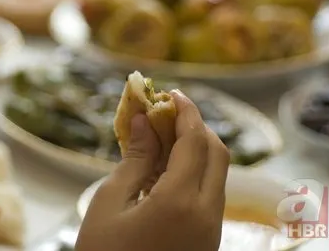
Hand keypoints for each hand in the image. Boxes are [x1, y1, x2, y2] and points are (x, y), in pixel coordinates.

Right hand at [75, 91, 228, 250]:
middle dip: (196, 126)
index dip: (185, 111)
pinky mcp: (208, 242)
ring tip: (162, 138)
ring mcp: (212, 231)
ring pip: (218, 175)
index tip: (170, 93)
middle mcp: (207, 215)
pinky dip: (195, 172)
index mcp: (180, 202)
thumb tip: (143, 121)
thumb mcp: (110, 205)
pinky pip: (210, 195)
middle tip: (167, 113)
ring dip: (197, 149)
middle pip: (218, 154)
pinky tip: (165, 169)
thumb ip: (134, 160)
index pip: (195, 141)